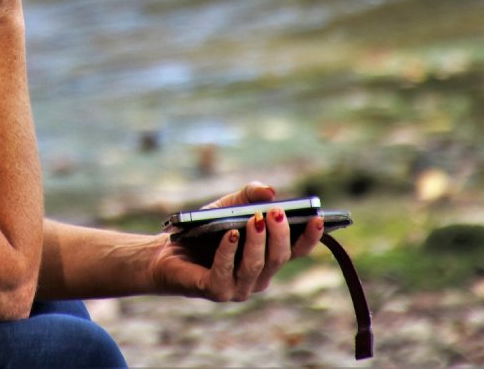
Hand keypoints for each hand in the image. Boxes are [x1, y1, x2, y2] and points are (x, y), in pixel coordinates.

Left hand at [150, 182, 322, 301]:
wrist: (166, 252)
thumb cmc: (204, 230)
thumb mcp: (229, 206)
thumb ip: (250, 195)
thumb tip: (270, 191)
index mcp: (267, 259)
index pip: (296, 251)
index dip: (310, 237)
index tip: (317, 217)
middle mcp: (258, 278)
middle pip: (278, 258)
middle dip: (280, 234)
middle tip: (276, 212)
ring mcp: (238, 288)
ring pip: (256, 266)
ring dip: (257, 241)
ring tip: (255, 219)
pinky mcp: (215, 291)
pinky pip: (226, 272)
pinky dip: (229, 251)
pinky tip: (231, 234)